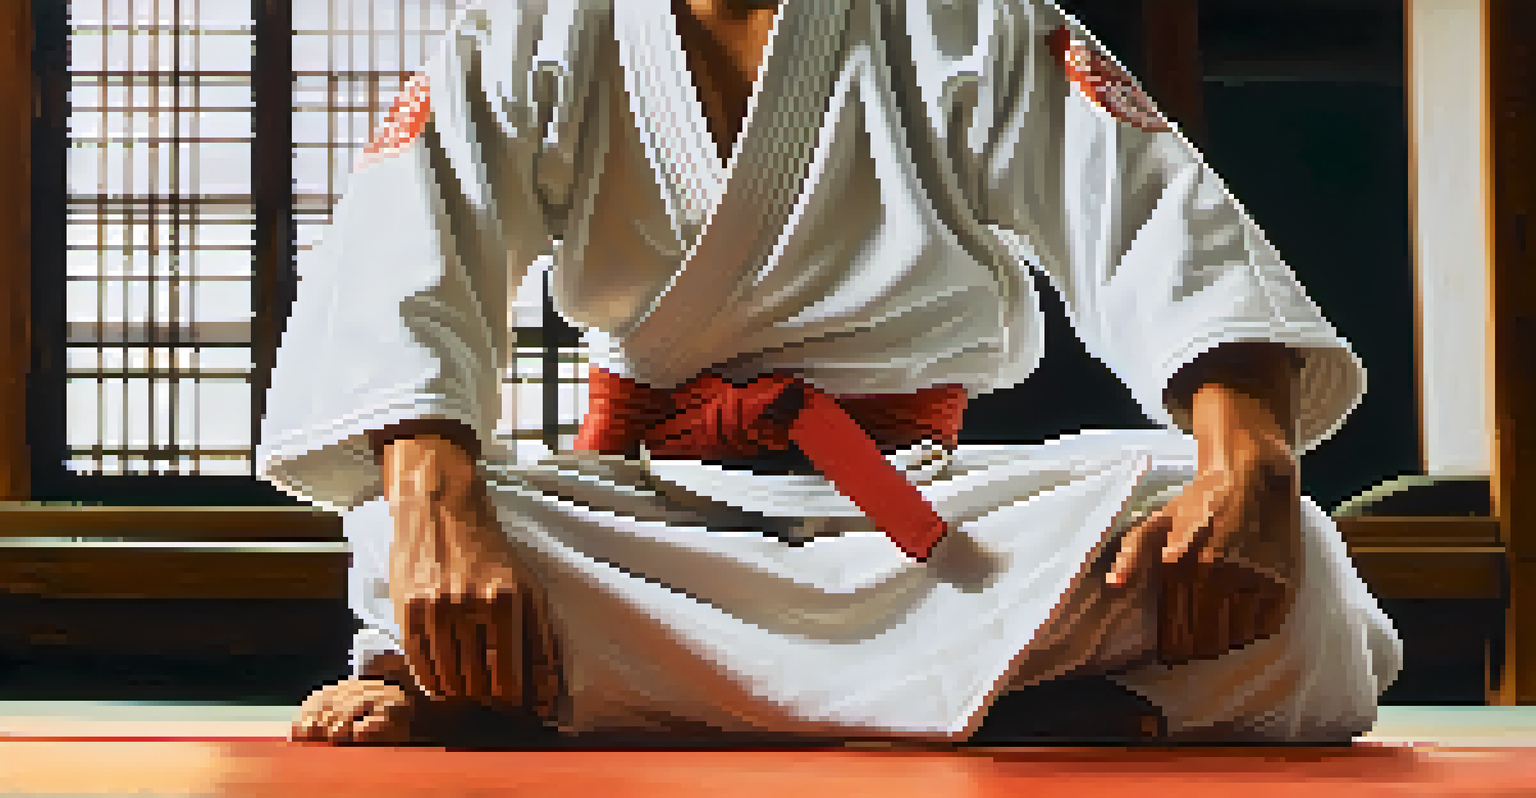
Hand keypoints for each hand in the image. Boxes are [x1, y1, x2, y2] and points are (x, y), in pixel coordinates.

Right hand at [383, 434, 540, 706]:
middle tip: (491, 696)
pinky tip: (443, 684)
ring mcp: (435, 609)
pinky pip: (421, 666)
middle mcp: (470, 605)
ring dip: (461, 693)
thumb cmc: (491, 553)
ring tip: (468, 689)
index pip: (510, 674)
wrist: (442, 511)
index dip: (515, 699)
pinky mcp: (408, 611)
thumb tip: (551, 687)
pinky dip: (433, 683)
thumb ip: (541, 635)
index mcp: (507, 600)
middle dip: (488, 697)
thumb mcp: (528, 586)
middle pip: (479, 681)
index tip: (518, 705)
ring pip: (449, 679)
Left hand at [1107, 384, 1302, 665]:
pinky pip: (1263, 629)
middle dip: (1194, 649)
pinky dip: (1251, 631)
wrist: (1253, 475)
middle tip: (1190, 648)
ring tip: (1214, 633)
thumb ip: (1131, 553)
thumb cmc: (1199, 500)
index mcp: (1182, 563)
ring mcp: (1253, 581)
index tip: (1169, 653)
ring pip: (1233, 638)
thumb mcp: (1158, 520)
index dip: (1171, 648)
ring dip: (1222, 641)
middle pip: (1204, 640)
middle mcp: (1218, 575)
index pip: (1175, 629)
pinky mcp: (1282, 583)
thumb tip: (1113, 586)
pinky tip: (1241, 621)